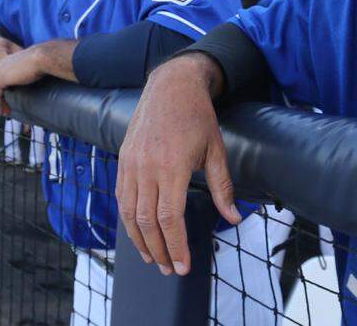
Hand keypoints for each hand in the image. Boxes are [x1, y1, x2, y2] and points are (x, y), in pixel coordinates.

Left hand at [0, 43, 49, 116]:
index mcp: (9, 58)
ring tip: (3, 112)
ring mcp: (0, 70)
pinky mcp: (1, 78)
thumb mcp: (34, 64)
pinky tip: (0, 112)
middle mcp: (2, 63)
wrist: (43, 57)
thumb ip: (30, 69)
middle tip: (1, 104)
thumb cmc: (44, 59)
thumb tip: (36, 75)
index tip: (5, 95)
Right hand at [116, 53, 240, 276]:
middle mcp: (147, 168)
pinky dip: (128, 220)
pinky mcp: (123, 160)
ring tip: (154, 259)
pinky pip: (122, 197)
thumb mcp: (216, 150)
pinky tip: (139, 233)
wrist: (170, 85)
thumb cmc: (197, 116)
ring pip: (129, 213)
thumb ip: (223, 187)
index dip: (176, 245)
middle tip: (171, 269)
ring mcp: (131, 164)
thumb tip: (234, 217)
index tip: (184, 265)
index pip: (170, 218)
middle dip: (159, 251)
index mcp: (172, 167)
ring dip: (140, 241)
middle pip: (147, 222)